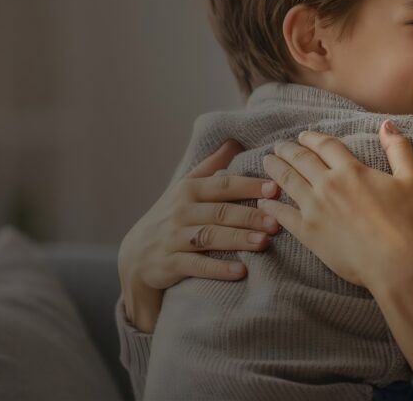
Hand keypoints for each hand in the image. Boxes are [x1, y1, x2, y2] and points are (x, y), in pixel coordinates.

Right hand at [117, 141, 281, 332]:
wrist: (135, 255)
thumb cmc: (170, 216)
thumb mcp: (185, 187)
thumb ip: (211, 166)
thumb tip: (235, 140)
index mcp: (189, 190)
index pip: (223, 184)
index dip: (249, 186)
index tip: (274, 188)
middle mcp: (181, 211)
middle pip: (220, 212)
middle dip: (249, 215)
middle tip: (277, 221)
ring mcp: (174, 237)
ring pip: (209, 236)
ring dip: (238, 239)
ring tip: (263, 242)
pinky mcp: (169, 263)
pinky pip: (196, 265)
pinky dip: (218, 268)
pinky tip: (240, 271)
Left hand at [258, 121, 412, 288]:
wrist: (394, 262)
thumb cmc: (404, 222)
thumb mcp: (409, 180)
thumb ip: (398, 149)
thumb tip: (387, 124)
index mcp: (350, 170)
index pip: (324, 145)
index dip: (312, 138)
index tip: (303, 136)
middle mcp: (328, 184)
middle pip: (300, 159)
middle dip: (287, 149)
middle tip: (279, 146)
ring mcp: (314, 208)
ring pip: (286, 180)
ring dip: (274, 168)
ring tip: (267, 162)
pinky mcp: (307, 232)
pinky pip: (281, 214)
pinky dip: (270, 205)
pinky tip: (263, 200)